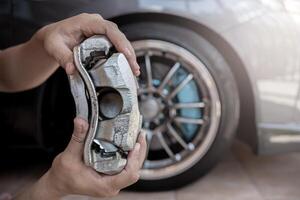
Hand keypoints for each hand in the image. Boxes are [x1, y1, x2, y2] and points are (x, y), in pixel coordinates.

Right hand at [16, 118, 146, 198]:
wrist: (58, 183)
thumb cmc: (63, 175)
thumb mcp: (69, 155)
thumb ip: (78, 138)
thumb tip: (81, 121)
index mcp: (104, 185)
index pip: (128, 175)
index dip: (134, 160)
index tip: (135, 145)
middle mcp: (111, 186)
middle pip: (135, 171)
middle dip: (140, 153)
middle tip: (140, 136)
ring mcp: (113, 182)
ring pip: (133, 170)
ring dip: (137, 154)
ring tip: (138, 137)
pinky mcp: (112, 178)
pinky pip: (127, 168)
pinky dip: (130, 156)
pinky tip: (131, 144)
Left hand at [36, 13, 139, 74]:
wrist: (53, 38)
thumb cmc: (54, 39)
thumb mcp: (54, 47)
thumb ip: (63, 58)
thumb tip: (73, 70)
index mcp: (86, 22)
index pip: (108, 29)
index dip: (120, 41)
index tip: (126, 54)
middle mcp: (97, 24)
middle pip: (118, 36)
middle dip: (128, 52)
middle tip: (134, 68)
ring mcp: (101, 32)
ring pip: (120, 41)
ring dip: (128, 56)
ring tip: (134, 71)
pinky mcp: (103, 40)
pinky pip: (116, 46)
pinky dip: (123, 57)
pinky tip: (127, 68)